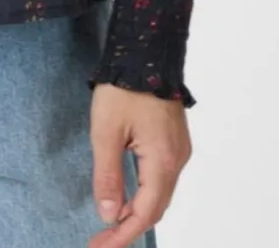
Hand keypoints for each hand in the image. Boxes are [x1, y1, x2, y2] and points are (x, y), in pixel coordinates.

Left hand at [88, 83, 191, 246]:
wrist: (146, 50)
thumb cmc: (123, 87)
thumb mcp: (106, 132)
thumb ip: (108, 176)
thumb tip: (109, 214)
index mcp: (162, 162)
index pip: (145, 214)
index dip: (122, 234)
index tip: (99, 246)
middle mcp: (177, 160)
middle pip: (155, 208)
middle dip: (128, 227)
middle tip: (101, 240)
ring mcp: (178, 149)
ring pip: (159, 193)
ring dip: (137, 210)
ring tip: (110, 222)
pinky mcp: (174, 139)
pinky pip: (161, 176)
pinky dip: (144, 192)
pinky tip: (128, 195)